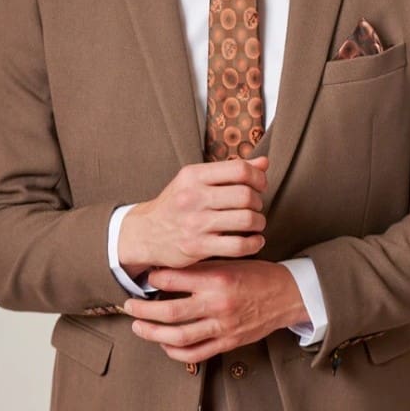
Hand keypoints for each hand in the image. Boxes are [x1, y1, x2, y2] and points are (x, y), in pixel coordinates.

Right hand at [117, 156, 268, 276]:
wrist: (145, 233)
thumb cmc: (176, 205)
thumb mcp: (196, 181)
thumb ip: (230, 172)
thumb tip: (264, 163)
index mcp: (194, 176)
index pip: (240, 169)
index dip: (258, 178)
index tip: (260, 186)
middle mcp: (193, 197)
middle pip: (246, 195)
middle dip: (258, 202)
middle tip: (255, 208)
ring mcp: (195, 222)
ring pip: (246, 220)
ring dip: (258, 223)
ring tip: (255, 224)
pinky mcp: (197, 246)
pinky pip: (238, 246)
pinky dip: (254, 244)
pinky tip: (253, 241)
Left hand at [122, 259, 309, 362]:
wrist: (288, 295)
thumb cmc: (257, 275)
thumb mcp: (230, 261)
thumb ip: (201, 267)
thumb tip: (166, 270)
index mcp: (216, 278)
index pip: (173, 279)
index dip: (152, 279)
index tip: (144, 278)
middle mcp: (217, 304)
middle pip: (169, 311)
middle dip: (142, 310)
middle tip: (129, 306)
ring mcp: (222, 326)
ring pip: (178, 336)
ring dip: (153, 333)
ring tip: (138, 327)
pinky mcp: (228, 342)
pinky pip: (196, 353)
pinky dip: (175, 351)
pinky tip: (164, 344)